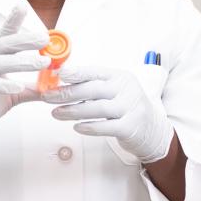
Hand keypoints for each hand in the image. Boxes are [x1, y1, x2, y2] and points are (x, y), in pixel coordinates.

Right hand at [0, 7, 48, 154]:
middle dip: (24, 39)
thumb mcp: (12, 96)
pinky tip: (18, 87)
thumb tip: (52, 87)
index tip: (21, 7)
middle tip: (44, 37)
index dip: (12, 22)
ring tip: (42, 62)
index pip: (5, 37)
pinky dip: (2, 85)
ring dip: (21, 62)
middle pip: (4, 45)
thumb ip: (30, 89)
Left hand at [45, 66, 174, 164]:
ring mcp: (130, 108)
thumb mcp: (113, 90)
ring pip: (97, 108)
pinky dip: (89, 127)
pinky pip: (106, 127)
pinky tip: (76, 127)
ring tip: (56, 113)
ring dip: (73, 111)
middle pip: (93, 90)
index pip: (95, 72)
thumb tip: (60, 82)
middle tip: (48, 97)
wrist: (152, 129)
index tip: (59, 73)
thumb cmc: (125, 107)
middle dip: (67, 93)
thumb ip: (91, 86)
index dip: (76, 72)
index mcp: (119, 77)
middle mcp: (126, 90)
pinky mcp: (131, 127)